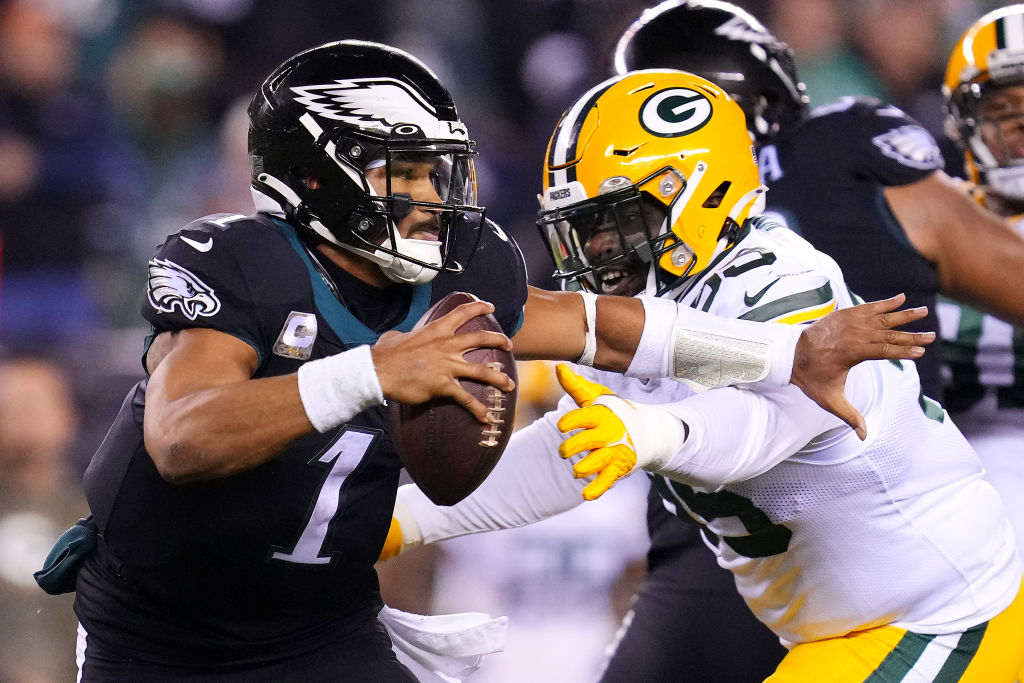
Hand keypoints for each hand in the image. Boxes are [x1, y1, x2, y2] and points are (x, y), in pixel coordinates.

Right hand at [372, 300, 514, 423]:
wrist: (379, 371)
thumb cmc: (385, 354)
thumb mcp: (397, 336)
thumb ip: (406, 335)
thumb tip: (400, 337)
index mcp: (436, 330)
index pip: (462, 313)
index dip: (478, 307)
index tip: (490, 306)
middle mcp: (447, 346)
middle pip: (481, 338)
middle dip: (499, 340)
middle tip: (509, 344)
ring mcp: (447, 366)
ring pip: (482, 371)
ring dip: (499, 378)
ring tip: (510, 385)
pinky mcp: (444, 385)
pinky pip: (466, 399)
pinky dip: (478, 409)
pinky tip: (487, 418)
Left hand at [555, 364, 684, 499]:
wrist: (647, 431)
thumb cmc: (614, 412)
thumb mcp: (597, 398)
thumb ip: (577, 386)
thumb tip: (559, 367)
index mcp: (601, 415)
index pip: (586, 416)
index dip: (573, 421)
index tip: (561, 426)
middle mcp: (608, 433)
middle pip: (590, 441)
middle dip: (575, 447)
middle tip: (563, 452)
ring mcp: (614, 452)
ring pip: (599, 462)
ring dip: (587, 467)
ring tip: (577, 471)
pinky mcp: (618, 468)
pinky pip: (607, 481)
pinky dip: (598, 489)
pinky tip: (586, 495)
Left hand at [792, 293, 934, 439]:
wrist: (791, 355)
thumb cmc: (812, 379)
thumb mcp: (829, 400)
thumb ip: (849, 416)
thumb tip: (864, 437)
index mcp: (853, 353)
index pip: (885, 351)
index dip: (904, 351)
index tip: (922, 351)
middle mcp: (854, 334)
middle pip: (889, 334)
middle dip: (912, 335)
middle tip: (933, 335)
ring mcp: (850, 322)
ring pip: (882, 317)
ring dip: (904, 314)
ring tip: (924, 311)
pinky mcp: (845, 313)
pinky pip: (869, 306)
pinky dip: (885, 302)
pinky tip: (901, 298)